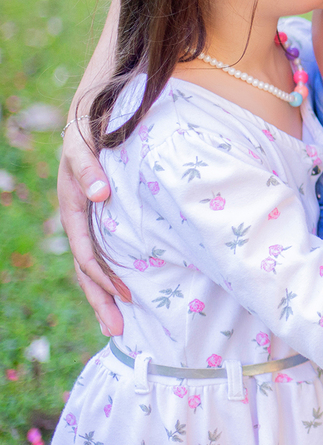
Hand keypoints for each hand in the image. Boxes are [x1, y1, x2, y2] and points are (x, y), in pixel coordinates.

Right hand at [57, 121, 127, 335]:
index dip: (104, 277)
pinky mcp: (102, 216)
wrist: (95, 112)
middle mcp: (80, 218)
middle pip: (87, 269)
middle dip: (101, 301)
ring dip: (105, 295)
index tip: (127, 296)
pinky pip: (105, 251)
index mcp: (73, 206)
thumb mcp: (85, 142)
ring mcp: (90, 219)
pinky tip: (127, 291)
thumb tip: (99, 194)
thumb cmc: (90, 127)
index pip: (87, 252)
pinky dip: (112, 274)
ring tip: (120, 325)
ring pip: (94, 265)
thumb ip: (89, 166)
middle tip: (118, 331)